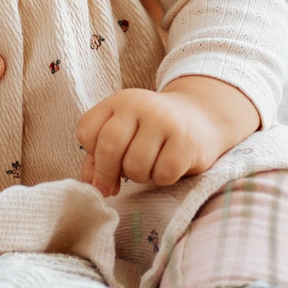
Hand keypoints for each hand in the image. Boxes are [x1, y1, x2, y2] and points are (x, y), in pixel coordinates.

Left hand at [75, 85, 232, 195]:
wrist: (201, 118)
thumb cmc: (153, 131)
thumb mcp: (123, 132)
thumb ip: (99, 155)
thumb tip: (91, 185)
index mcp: (119, 101)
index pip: (86, 131)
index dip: (91, 154)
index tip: (102, 161)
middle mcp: (141, 106)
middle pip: (108, 148)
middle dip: (107, 173)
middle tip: (113, 185)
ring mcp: (165, 122)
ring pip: (135, 167)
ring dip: (138, 176)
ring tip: (148, 166)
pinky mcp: (186, 142)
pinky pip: (162, 175)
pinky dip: (162, 179)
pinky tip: (168, 166)